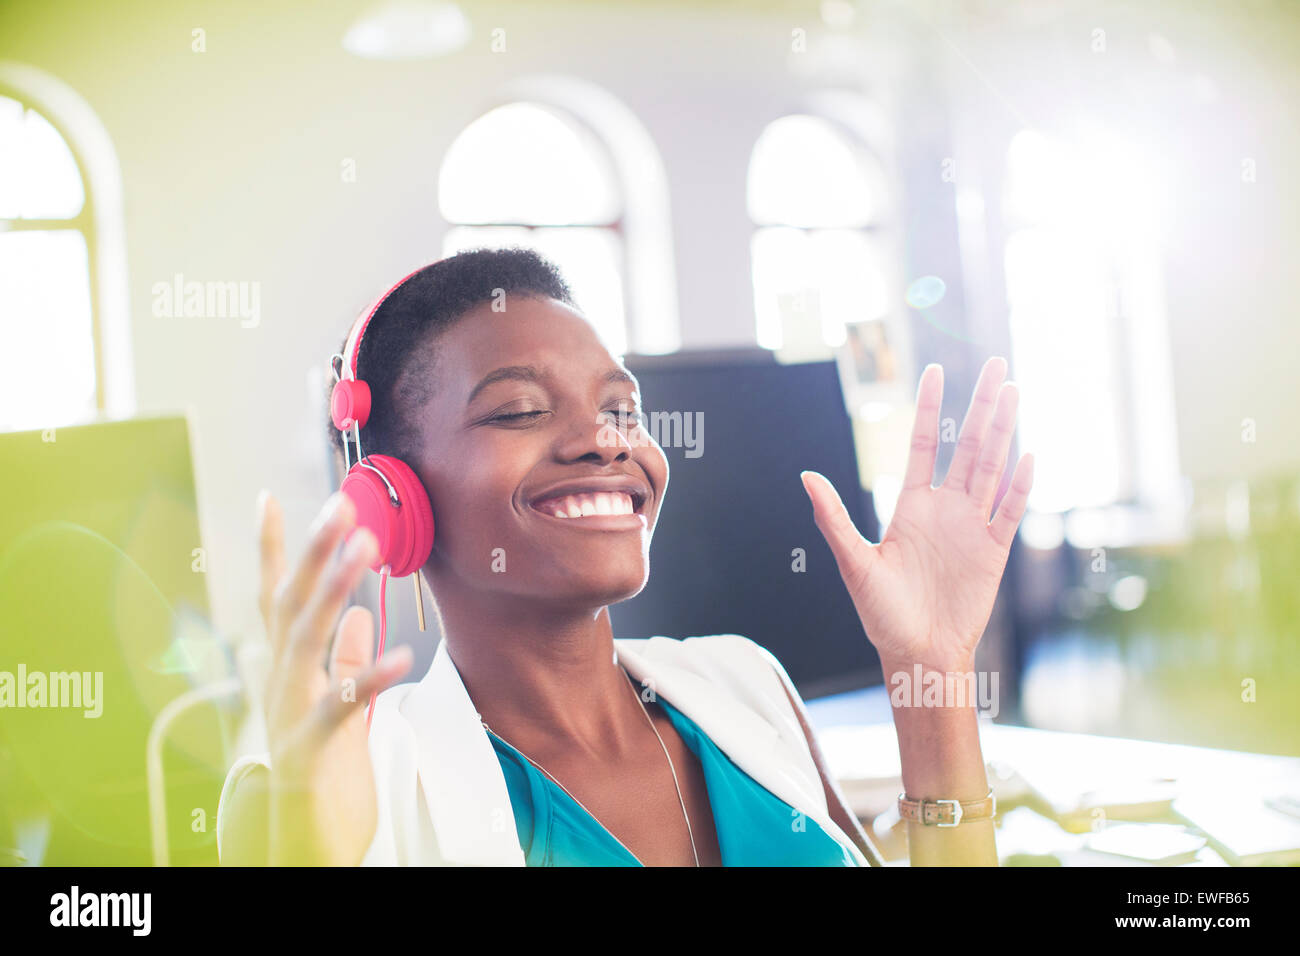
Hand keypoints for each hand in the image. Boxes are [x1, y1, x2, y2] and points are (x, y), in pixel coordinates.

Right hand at [256, 490, 412, 865]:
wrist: (302, 838)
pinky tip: (400, 653)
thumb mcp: (333, 702)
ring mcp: (288, 711)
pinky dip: (367, 678)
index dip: (273, 549)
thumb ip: (341, 658)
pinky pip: (338, 706)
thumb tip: (357, 614)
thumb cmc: (320, 765)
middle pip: (291, 604)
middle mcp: (279, 679)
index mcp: (287, 665)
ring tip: (364, 547)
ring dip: (333, 588)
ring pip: (306, 638)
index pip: (275, 596)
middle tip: (340, 506)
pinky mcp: (310, 747)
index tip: (268, 497)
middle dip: (314, 552)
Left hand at [802, 357, 1033, 672]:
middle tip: (994, 364)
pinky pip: (1010, 511)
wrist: (917, 652)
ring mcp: (973, 527)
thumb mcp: (854, 563)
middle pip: (968, 445)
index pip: (924, 444)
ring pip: (993, 468)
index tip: (935, 370)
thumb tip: (807, 477)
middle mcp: (946, 509)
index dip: (929, 408)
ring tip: (1013, 391)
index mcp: (911, 506)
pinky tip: (1029, 455)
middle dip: (980, 405)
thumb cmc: (882, 613)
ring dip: (1004, 431)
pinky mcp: (994, 551)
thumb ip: (835, 519)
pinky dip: (1020, 486)